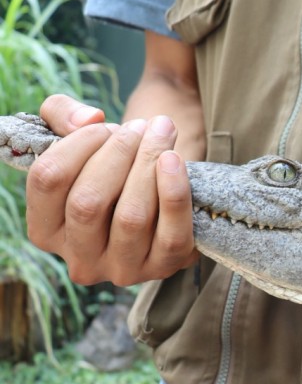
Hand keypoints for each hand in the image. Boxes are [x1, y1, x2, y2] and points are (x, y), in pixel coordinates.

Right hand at [26, 94, 197, 284]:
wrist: (163, 194)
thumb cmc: (113, 165)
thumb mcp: (78, 137)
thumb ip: (63, 114)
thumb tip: (88, 120)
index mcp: (46, 230)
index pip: (48, 181)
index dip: (77, 144)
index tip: (104, 125)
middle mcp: (79, 259)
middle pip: (87, 203)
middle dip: (117, 153)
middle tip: (139, 127)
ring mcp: (122, 269)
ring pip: (130, 217)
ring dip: (148, 164)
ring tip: (161, 132)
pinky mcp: (164, 267)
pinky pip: (171, 235)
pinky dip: (175, 193)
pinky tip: (175, 160)